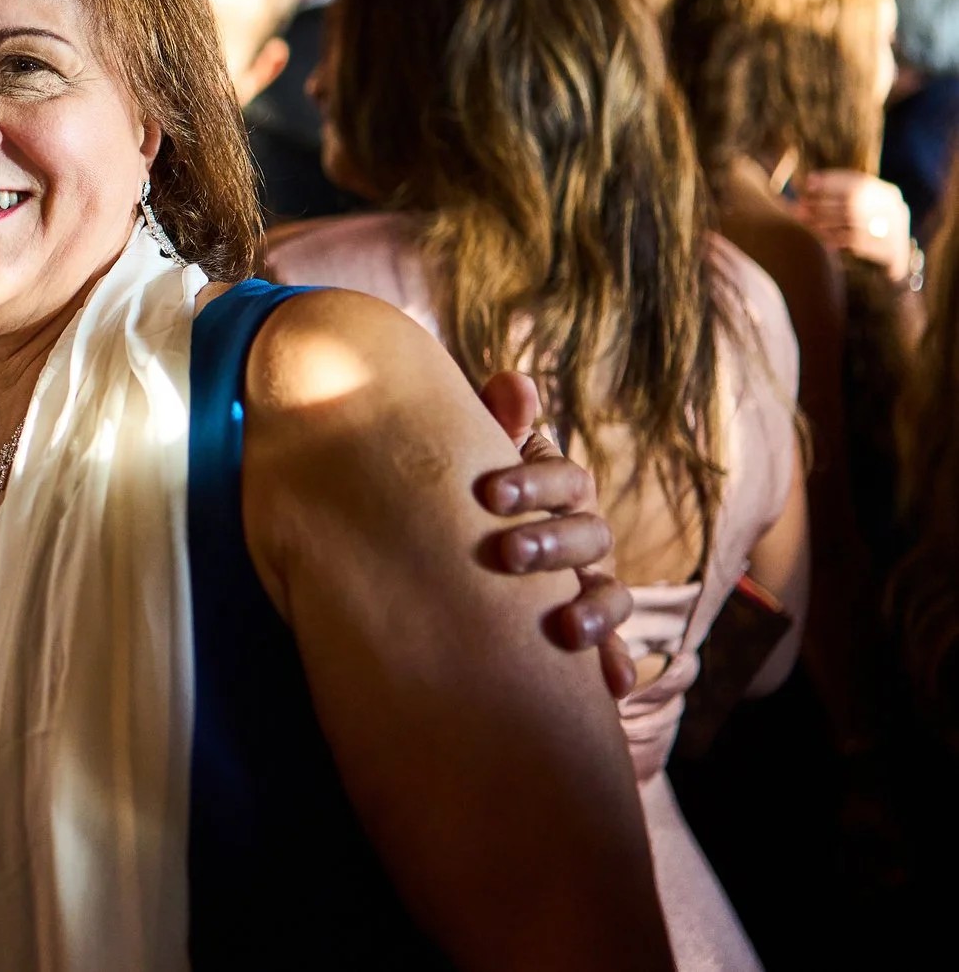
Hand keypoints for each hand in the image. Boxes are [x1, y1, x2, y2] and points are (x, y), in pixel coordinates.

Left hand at [470, 371, 637, 699]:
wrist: (452, 567)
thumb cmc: (465, 502)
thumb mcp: (471, 464)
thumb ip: (494, 425)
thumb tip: (514, 381)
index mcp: (555, 492)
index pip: (565, 479)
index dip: (535, 482)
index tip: (490, 493)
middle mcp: (579, 536)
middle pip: (588, 535)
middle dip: (553, 543)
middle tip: (508, 554)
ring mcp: (587, 585)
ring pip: (609, 591)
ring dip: (594, 609)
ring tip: (566, 630)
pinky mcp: (586, 634)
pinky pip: (614, 648)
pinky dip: (615, 664)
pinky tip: (610, 685)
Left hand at [793, 170, 913, 281]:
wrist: (889, 275)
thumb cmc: (867, 236)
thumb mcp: (860, 212)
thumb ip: (838, 197)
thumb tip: (808, 181)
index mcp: (890, 196)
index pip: (860, 182)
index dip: (832, 181)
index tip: (808, 182)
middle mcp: (897, 210)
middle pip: (855, 199)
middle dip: (824, 201)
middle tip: (801, 205)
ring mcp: (896, 230)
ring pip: (853, 218)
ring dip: (824, 218)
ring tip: (805, 220)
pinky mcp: (890, 250)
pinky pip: (857, 240)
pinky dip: (836, 236)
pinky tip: (821, 238)